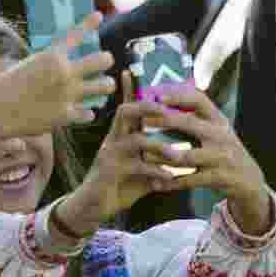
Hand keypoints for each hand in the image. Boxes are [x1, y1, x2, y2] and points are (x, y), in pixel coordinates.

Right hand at [0, 12, 115, 139]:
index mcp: (51, 56)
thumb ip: (49, 62)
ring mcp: (68, 94)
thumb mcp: (28, 64)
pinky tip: (83, 111)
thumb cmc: (7, 85)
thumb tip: (62, 61)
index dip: (89, 23)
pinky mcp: (66, 114)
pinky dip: (86, 112)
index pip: (76, 34)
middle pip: (102, 60)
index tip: (98, 15)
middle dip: (106, 60)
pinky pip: (90, 113)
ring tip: (102, 86)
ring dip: (105, 85)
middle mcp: (64, 72)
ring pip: (105, 86)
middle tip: (103, 62)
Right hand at [53, 71, 177, 235]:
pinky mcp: (110, 172)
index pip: (126, 105)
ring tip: (179, 155)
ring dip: (160, 146)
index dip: (129, 87)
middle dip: (147, 107)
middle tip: (168, 110)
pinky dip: (156, 171)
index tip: (133, 70)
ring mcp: (110, 154)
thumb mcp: (139, 165)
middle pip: (126, 112)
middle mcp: (113, 139)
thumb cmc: (119, 183)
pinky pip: (136, 166)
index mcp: (120, 134)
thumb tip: (182, 148)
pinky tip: (169, 178)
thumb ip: (154, 155)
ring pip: (135, 140)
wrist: (93, 207)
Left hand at [138, 87, 271, 233]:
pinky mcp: (220, 178)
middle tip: (143, 121)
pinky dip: (171, 182)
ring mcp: (222, 157)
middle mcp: (222, 135)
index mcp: (219, 120)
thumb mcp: (217, 131)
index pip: (200, 100)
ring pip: (186, 156)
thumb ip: (196, 118)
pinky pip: (190, 180)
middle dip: (164, 121)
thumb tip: (164, 99)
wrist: (250, 181)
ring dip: (162, 156)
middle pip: (189, 123)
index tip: (158, 94)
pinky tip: (156, 184)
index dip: (179, 96)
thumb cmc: (223, 151)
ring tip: (143, 156)